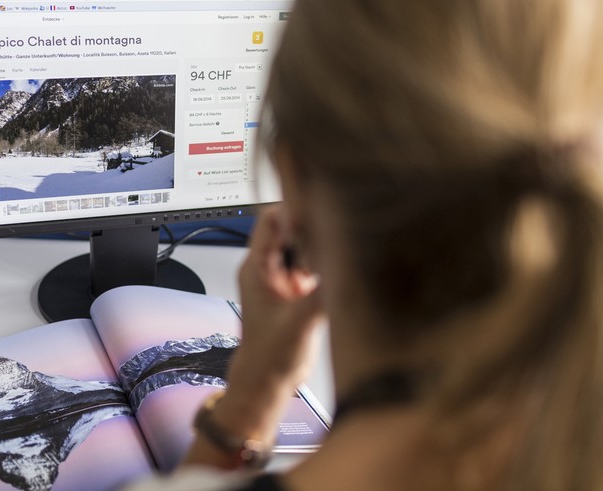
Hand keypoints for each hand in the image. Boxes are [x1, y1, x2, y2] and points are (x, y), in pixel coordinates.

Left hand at [230, 204, 323, 396]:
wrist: (265, 383)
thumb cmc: (267, 358)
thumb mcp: (299, 324)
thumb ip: (322, 294)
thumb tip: (346, 268)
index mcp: (257, 268)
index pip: (271, 220)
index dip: (295, 210)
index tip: (320, 210)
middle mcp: (269, 269)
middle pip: (292, 228)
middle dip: (316, 227)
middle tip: (338, 234)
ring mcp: (284, 278)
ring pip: (305, 246)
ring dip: (324, 247)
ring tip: (341, 252)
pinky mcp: (298, 291)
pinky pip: (314, 265)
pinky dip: (328, 264)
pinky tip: (342, 270)